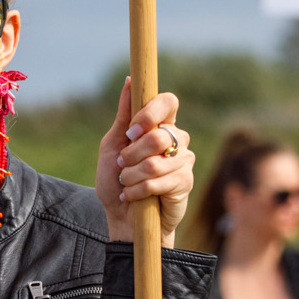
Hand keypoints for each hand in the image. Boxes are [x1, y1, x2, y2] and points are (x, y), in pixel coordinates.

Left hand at [98, 81, 194, 247]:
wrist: (122, 218)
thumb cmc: (116, 181)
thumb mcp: (112, 145)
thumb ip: (123, 116)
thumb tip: (129, 80)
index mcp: (159, 125)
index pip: (168, 102)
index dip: (151, 113)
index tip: (131, 131)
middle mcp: (176, 139)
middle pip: (159, 135)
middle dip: (132, 154)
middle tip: (122, 165)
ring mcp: (183, 160)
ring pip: (157, 161)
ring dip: (132, 175)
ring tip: (127, 183)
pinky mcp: (185, 182)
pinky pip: (161, 180)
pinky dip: (139, 190)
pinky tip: (134, 195)